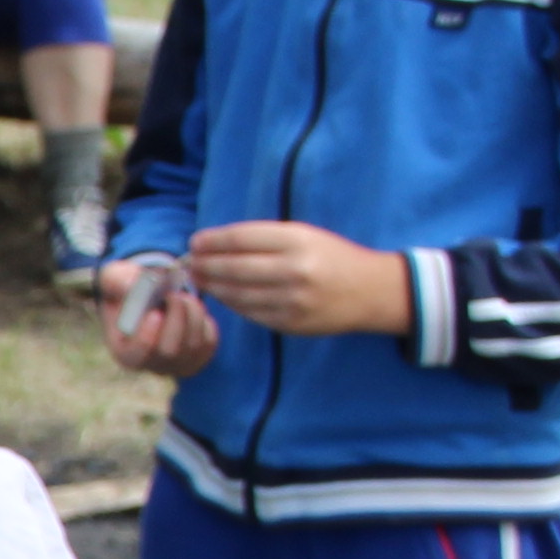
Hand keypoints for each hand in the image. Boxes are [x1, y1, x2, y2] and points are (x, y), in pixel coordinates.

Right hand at [102, 251, 216, 379]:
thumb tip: (131, 286)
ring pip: (192, 345)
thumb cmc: (128, 289)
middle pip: (169, 352)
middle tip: (173, 294)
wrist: (150, 297)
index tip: (154, 313)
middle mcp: (151, 364)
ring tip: (181, 296)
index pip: (136, 356)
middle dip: (175, 318)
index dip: (146, 338)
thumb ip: (118, 281)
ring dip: (191, 314)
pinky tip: (189, 307)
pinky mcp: (199, 356)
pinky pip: (208, 341)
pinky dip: (203, 320)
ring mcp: (177, 364)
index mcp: (125, 351)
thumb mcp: (115, 279)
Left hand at [183, 222, 411, 338]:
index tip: (195, 242)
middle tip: (190, 264)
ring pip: (238, 294)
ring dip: (214, 286)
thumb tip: (215, 244)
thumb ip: (264, 239)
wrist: (370, 291)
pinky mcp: (291, 323)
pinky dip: (233, 303)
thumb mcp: (304, 235)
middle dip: (206, 265)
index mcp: (297, 240)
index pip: (241, 238)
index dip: (213, 241)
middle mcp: (294, 269)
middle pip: (234, 267)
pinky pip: (250, 313)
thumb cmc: (331, 257)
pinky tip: (224, 296)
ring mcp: (292, 300)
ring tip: (201, 279)